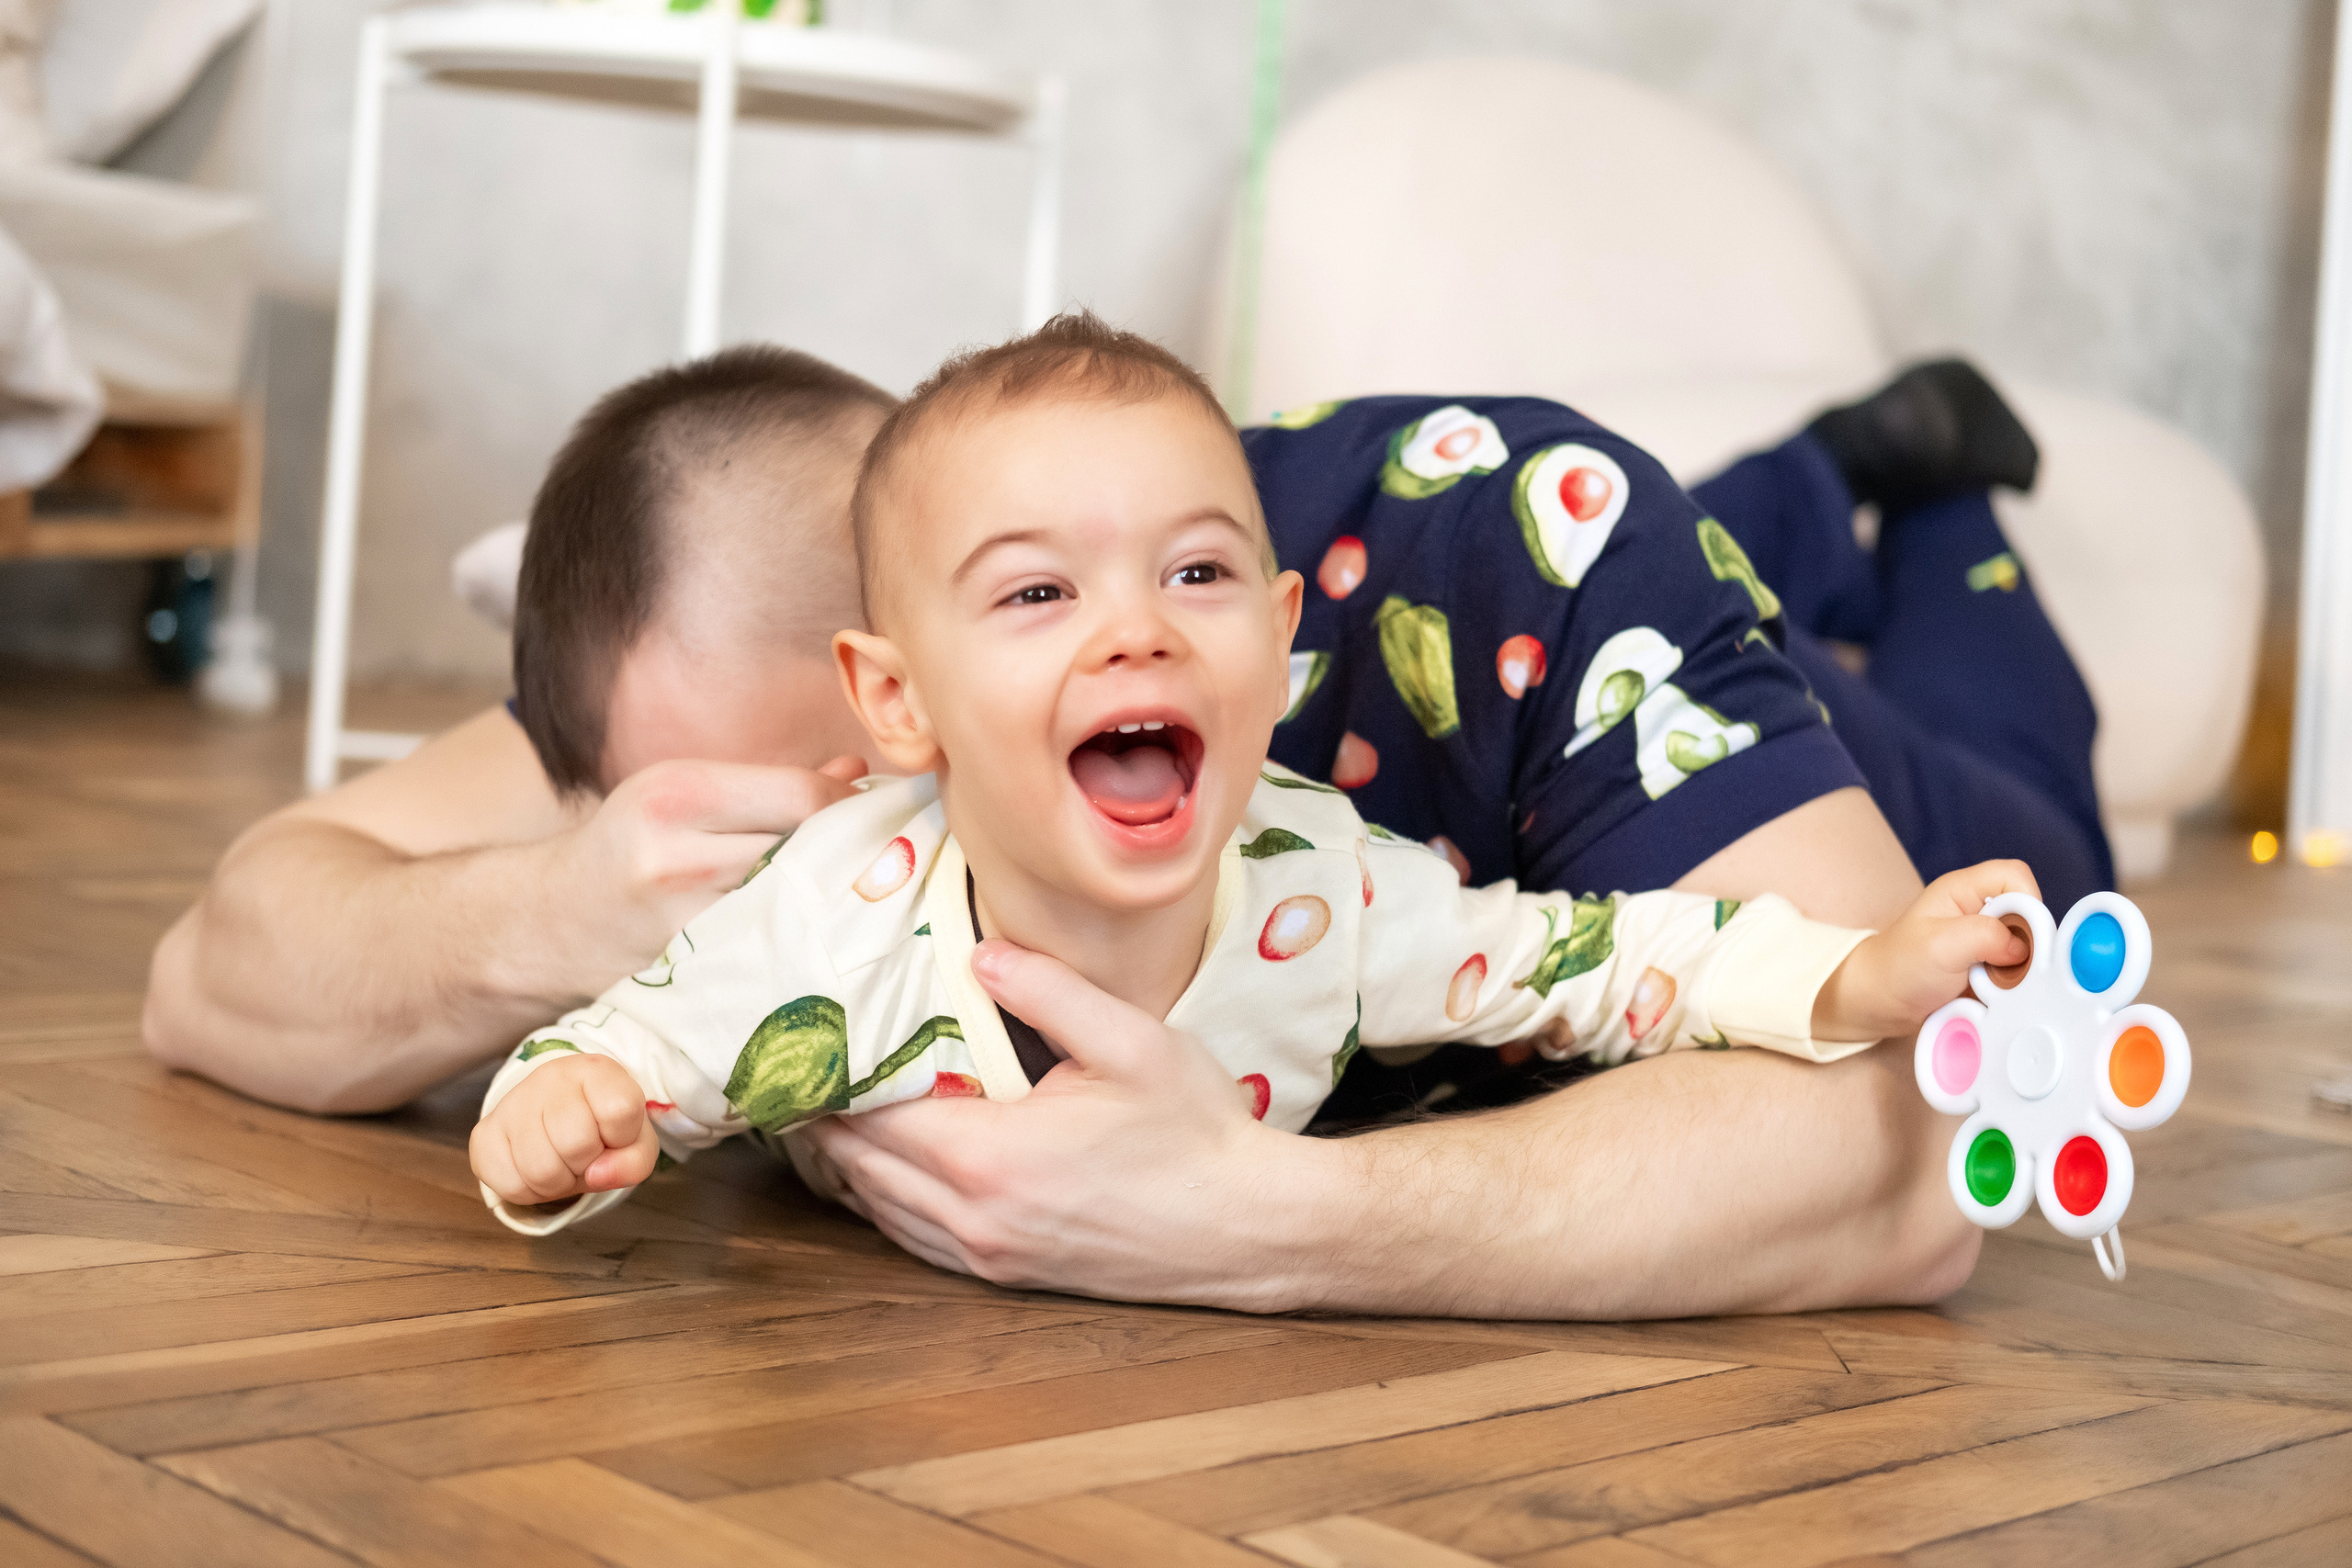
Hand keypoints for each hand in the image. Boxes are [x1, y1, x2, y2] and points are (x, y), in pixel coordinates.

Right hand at [470, 1052, 659, 1205]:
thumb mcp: (634, 1142)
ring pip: (541, 1170)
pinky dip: (530, 1192)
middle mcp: (550, 1077)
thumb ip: (633, 1162)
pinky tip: (536, 1168)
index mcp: (596, 1070)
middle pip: (576, 1144)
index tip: (614, 1131)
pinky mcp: (484, 1133)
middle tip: (585, 1153)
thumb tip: (597, 1176)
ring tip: (562, 1162)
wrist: (557, 1117)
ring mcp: (512, 1103)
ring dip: (558, 1182)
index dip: (622, 1136)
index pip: (620, 1109)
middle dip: (587, 1162)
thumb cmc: (602, 1129)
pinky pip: (511, 1185)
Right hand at [543, 756, 865, 994]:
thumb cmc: (629, 849)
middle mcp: (676, 855)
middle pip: (806, 853)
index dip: (850, 809)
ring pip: (796, 908)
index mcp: (679, 793)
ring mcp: (681, 923)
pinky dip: (799, 943)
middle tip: (879, 865)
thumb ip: (772, 787)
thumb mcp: (684, 796)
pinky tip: (813, 939)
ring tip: (853, 901)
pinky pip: (771, 952)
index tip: (871, 819)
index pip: (803, 797)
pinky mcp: (688, 973)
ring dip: (832, 905)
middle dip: (848, 858)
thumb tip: (857, 775)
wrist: (549, 924)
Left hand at [800, 938, 1304, 1308]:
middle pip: (856, 1168)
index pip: (869, 1117)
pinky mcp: (1007, 1273)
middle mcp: (973, 1217)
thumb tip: (978, 953)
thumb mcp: (1131, 1042)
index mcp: (989, 1158)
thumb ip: (1048, 992)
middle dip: (822, 1117)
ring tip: (827, 1106)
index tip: (806, 1036)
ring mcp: (987, 1254)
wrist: (1250, 1229)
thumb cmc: (1197, 1132)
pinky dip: (883, 1200)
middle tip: (800, 1064)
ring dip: (846, 1162)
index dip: (829, 1078)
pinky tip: (884, 1165)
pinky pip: (913, 1239)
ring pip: (877, 1210)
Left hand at [1814, 859, 2038, 1043]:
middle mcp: (1977, 909)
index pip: (2014, 876)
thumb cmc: (1899, 967)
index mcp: (1963, 889)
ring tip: (1991, 983)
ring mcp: (1984, 938)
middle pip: (2028, 912)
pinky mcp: (1988, 964)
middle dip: (2026, 943)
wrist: (1880, 1003)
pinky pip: (2018, 969)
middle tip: (2003, 968)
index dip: (2027, 902)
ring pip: (2028, 944)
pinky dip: (2013, 984)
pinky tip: (1991, 994)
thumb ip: (1985, 936)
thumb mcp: (1940, 946)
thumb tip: (2023, 947)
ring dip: (2019, 968)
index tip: (2021, 938)